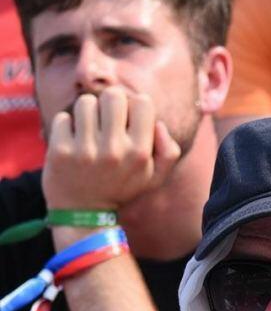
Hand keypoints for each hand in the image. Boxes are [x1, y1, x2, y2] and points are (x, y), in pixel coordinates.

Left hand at [42, 87, 181, 211]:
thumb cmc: (120, 188)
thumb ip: (169, 152)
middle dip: (108, 105)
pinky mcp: (60, 151)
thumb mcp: (153, 178)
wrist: (83, 215)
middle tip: (104, 124)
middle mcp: (114, 152)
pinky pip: (63, 118)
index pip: (142, 102)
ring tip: (87, 134)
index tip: (125, 124)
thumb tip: (159, 125)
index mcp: (140, 154)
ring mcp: (85, 151)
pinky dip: (66, 128)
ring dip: (85, 115)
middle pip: (113, 95)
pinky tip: (71, 144)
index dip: (133, 108)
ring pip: (85, 102)